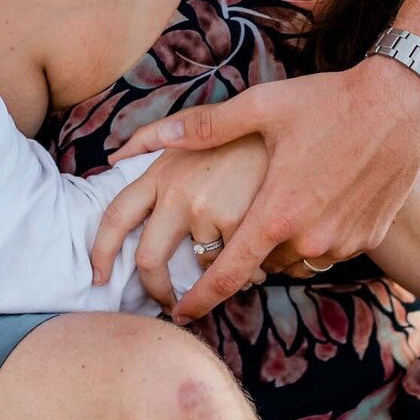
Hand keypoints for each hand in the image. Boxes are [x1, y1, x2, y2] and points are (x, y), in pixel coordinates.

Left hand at [91, 135, 270, 310]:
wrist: (321, 120)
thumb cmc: (259, 124)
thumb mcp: (201, 117)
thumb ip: (156, 136)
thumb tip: (115, 157)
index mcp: (165, 170)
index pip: (116, 216)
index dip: (101, 252)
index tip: (98, 279)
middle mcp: (181, 193)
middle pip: (148, 260)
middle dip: (156, 290)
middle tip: (172, 302)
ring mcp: (212, 211)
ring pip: (205, 267)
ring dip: (222, 273)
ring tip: (246, 255)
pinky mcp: (245, 228)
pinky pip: (242, 271)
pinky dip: (255, 271)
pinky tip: (269, 253)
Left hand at [106, 59, 419, 320]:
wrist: (401, 104)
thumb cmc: (328, 101)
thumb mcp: (262, 107)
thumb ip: (204, 128)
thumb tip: (152, 137)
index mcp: (275, 213)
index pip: (227, 273)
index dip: (200, 298)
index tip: (180, 313)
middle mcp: (308, 240)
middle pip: (261, 262)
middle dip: (248, 244)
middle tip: (249, 209)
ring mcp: (342, 244)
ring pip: (294, 258)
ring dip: (283, 240)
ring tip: (289, 194)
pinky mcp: (368, 240)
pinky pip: (327, 249)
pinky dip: (316, 233)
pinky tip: (321, 194)